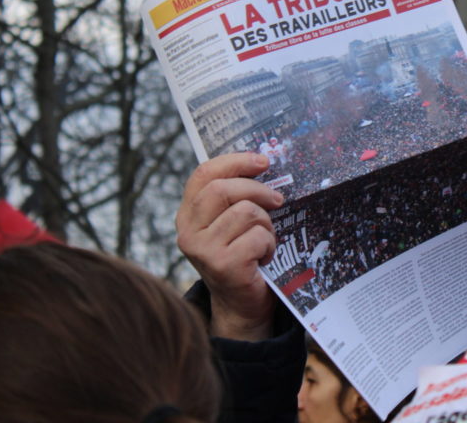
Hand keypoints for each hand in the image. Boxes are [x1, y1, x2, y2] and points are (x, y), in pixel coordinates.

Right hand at [177, 152, 284, 340]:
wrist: (242, 305)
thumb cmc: (242, 257)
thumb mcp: (230, 224)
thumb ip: (235, 198)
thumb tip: (263, 163)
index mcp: (188, 215)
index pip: (203, 174)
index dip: (234, 162)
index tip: (262, 161)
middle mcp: (188, 231)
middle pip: (223, 189)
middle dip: (257, 189)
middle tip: (278, 199)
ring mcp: (202, 249)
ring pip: (245, 212)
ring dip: (266, 224)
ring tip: (265, 240)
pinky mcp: (223, 265)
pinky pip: (258, 236)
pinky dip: (269, 244)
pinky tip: (264, 258)